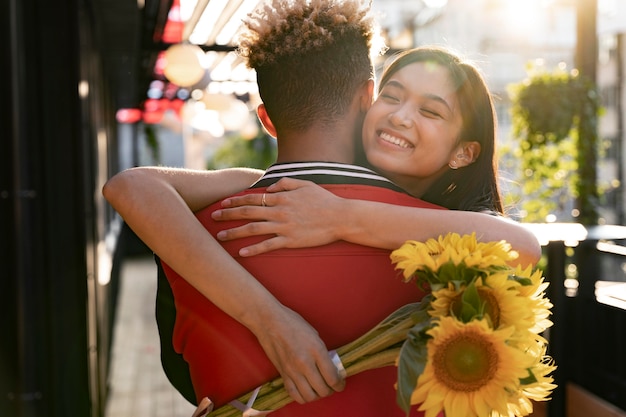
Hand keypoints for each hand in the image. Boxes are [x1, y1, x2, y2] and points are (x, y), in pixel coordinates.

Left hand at [212, 178, 343, 255]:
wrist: (340, 217)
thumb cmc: (324, 200)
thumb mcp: (305, 184)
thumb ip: (284, 183)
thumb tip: (268, 188)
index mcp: (281, 197)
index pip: (253, 198)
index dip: (236, 200)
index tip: (223, 202)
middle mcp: (279, 211)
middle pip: (247, 212)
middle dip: (228, 214)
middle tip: (213, 216)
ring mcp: (283, 226)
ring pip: (253, 229)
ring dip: (234, 232)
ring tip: (219, 236)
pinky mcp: (290, 241)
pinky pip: (267, 245)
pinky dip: (253, 249)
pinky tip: (241, 253)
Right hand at [251, 304, 345, 402]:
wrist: (269, 321)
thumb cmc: (293, 323)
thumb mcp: (314, 335)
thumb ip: (322, 353)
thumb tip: (330, 368)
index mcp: (316, 350)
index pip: (332, 377)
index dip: (340, 385)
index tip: (341, 384)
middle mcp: (304, 363)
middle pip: (322, 390)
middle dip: (330, 390)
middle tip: (331, 386)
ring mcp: (292, 370)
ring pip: (309, 396)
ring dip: (317, 395)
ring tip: (318, 389)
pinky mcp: (282, 374)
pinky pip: (294, 394)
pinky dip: (302, 397)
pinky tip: (305, 390)